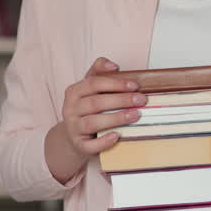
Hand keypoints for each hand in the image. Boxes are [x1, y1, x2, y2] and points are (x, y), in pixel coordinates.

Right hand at [44, 57, 143, 181]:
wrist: (74, 136)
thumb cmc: (87, 108)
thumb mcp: (90, 88)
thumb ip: (99, 72)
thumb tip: (113, 65)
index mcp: (74, 92)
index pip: (94, 83)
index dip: (115, 84)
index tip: (134, 86)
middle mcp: (70, 109)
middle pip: (95, 103)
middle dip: (121, 100)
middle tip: (140, 100)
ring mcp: (73, 128)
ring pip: (92, 123)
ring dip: (115, 118)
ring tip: (134, 115)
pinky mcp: (78, 145)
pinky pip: (90, 145)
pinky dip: (104, 141)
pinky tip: (117, 136)